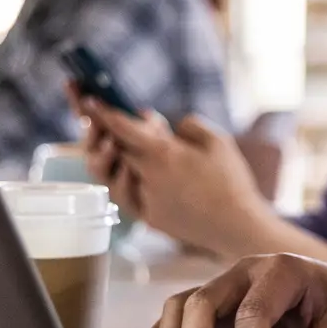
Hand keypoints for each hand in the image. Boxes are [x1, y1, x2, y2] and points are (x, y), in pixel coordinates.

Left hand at [77, 96, 271, 256]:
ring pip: (119, 174)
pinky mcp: (149, 218)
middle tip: (119, 126)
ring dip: (121, 160)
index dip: (104, 113)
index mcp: (164, 153)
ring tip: (133, 153)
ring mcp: (146, 200)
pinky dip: (133, 182)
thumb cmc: (231, 181)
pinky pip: (130, 196)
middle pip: (117, 150)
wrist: (237, 226)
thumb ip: (189, 126)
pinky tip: (148, 178)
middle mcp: (149, 177)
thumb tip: (166, 125)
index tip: (90, 101)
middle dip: (113, 136)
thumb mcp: (218, 141)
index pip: (122, 128)